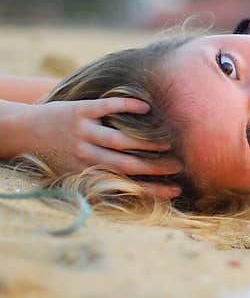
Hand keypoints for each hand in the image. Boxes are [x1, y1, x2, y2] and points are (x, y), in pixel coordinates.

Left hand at [17, 97, 182, 198]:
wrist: (22, 130)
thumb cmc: (52, 154)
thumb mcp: (71, 172)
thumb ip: (98, 178)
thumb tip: (133, 187)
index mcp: (85, 172)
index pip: (124, 184)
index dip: (152, 189)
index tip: (175, 191)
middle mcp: (85, 154)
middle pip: (126, 163)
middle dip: (155, 166)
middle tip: (179, 165)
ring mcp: (83, 131)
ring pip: (119, 139)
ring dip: (146, 141)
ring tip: (168, 142)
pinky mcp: (80, 110)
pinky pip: (108, 107)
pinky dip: (128, 106)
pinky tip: (146, 108)